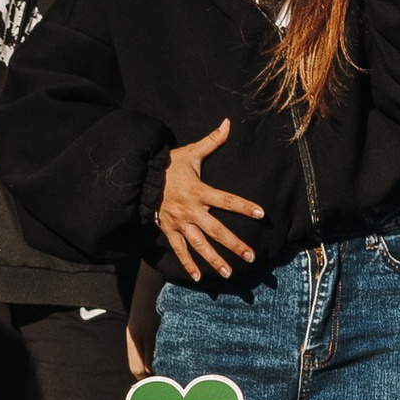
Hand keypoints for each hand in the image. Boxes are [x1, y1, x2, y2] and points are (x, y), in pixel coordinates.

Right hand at [155, 119, 264, 280]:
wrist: (139, 178)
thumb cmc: (168, 165)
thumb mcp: (189, 152)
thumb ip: (212, 141)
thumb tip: (228, 122)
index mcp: (198, 191)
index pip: (226, 199)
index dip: (243, 206)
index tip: (261, 214)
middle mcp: (190, 210)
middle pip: (216, 230)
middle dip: (234, 244)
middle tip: (251, 257)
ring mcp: (179, 223)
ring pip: (199, 245)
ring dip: (214, 260)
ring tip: (229, 273)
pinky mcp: (168, 230)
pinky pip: (179, 250)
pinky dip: (188, 264)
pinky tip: (198, 277)